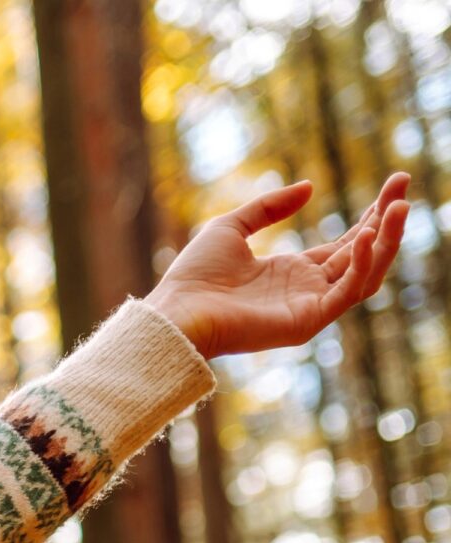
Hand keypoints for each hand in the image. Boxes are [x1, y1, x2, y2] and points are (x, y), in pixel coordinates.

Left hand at [146, 173, 409, 359]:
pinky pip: (346, 292)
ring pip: (365, 273)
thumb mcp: (231, 227)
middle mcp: (307, 290)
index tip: (393, 184)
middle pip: (362, 254)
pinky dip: (361, 264)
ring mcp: (310, 308)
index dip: (371, 216)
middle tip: (403, 184)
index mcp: (293, 272)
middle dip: (386, 220)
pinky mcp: (307, 322)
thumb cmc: (194, 276)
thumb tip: (309, 187)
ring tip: (399, 206)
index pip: (346, 244)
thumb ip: (269, 207)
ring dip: (386, 240)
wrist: (175, 312)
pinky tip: (366, 235)